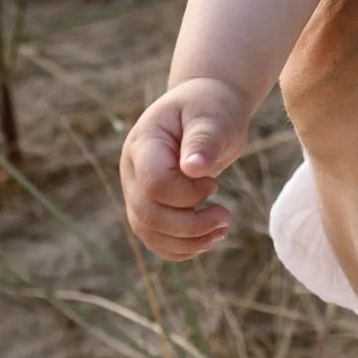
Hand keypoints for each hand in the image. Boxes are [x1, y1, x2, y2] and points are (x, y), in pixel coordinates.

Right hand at [122, 77, 254, 260]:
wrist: (204, 108)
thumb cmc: (210, 108)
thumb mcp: (212, 116)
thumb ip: (203, 140)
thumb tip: (195, 168)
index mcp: (144, 144)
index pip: (154, 184)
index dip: (186, 194)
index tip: (213, 183)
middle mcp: (132, 171)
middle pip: (149, 214)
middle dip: (191, 225)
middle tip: (225, 217)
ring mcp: (136, 191)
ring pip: (149, 232)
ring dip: (188, 241)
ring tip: (222, 230)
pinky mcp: (148, 206)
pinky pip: (155, 239)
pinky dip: (181, 248)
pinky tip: (207, 240)